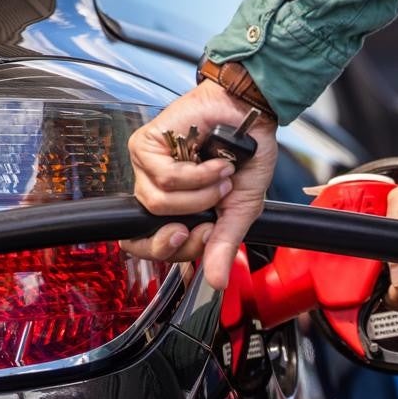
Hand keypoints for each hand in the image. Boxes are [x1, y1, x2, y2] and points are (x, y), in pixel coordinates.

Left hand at [121, 80, 277, 289]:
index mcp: (173, 210)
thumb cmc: (246, 156)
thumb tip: (217, 282)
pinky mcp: (146, 146)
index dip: (170, 251)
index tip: (203, 238)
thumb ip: (224, 245)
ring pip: (158, 204)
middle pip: (146, 233)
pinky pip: (164, 178)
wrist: (251, 116)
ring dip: (199, 195)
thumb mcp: (240, 211)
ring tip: (220, 176)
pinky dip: (196, 175)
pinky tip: (212, 162)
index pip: (149, 246)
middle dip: (182, 234)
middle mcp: (155, 191)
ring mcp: (147, 168)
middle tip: (209, 222)